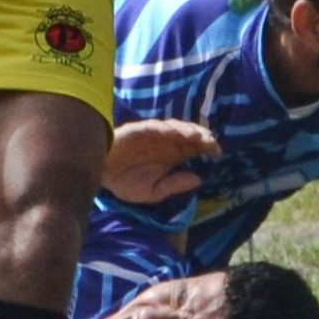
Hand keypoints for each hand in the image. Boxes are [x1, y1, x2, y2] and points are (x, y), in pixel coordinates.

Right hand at [102, 118, 218, 204]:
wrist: (99, 174)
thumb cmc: (125, 182)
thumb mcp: (152, 192)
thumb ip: (174, 185)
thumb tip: (198, 179)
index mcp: (171, 157)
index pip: (194, 149)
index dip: (207, 149)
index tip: (219, 154)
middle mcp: (166, 143)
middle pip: (189, 136)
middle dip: (203, 138)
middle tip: (213, 144)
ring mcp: (153, 135)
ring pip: (176, 128)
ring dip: (189, 130)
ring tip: (199, 136)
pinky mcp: (140, 130)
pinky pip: (156, 127)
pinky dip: (168, 128)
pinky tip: (178, 133)